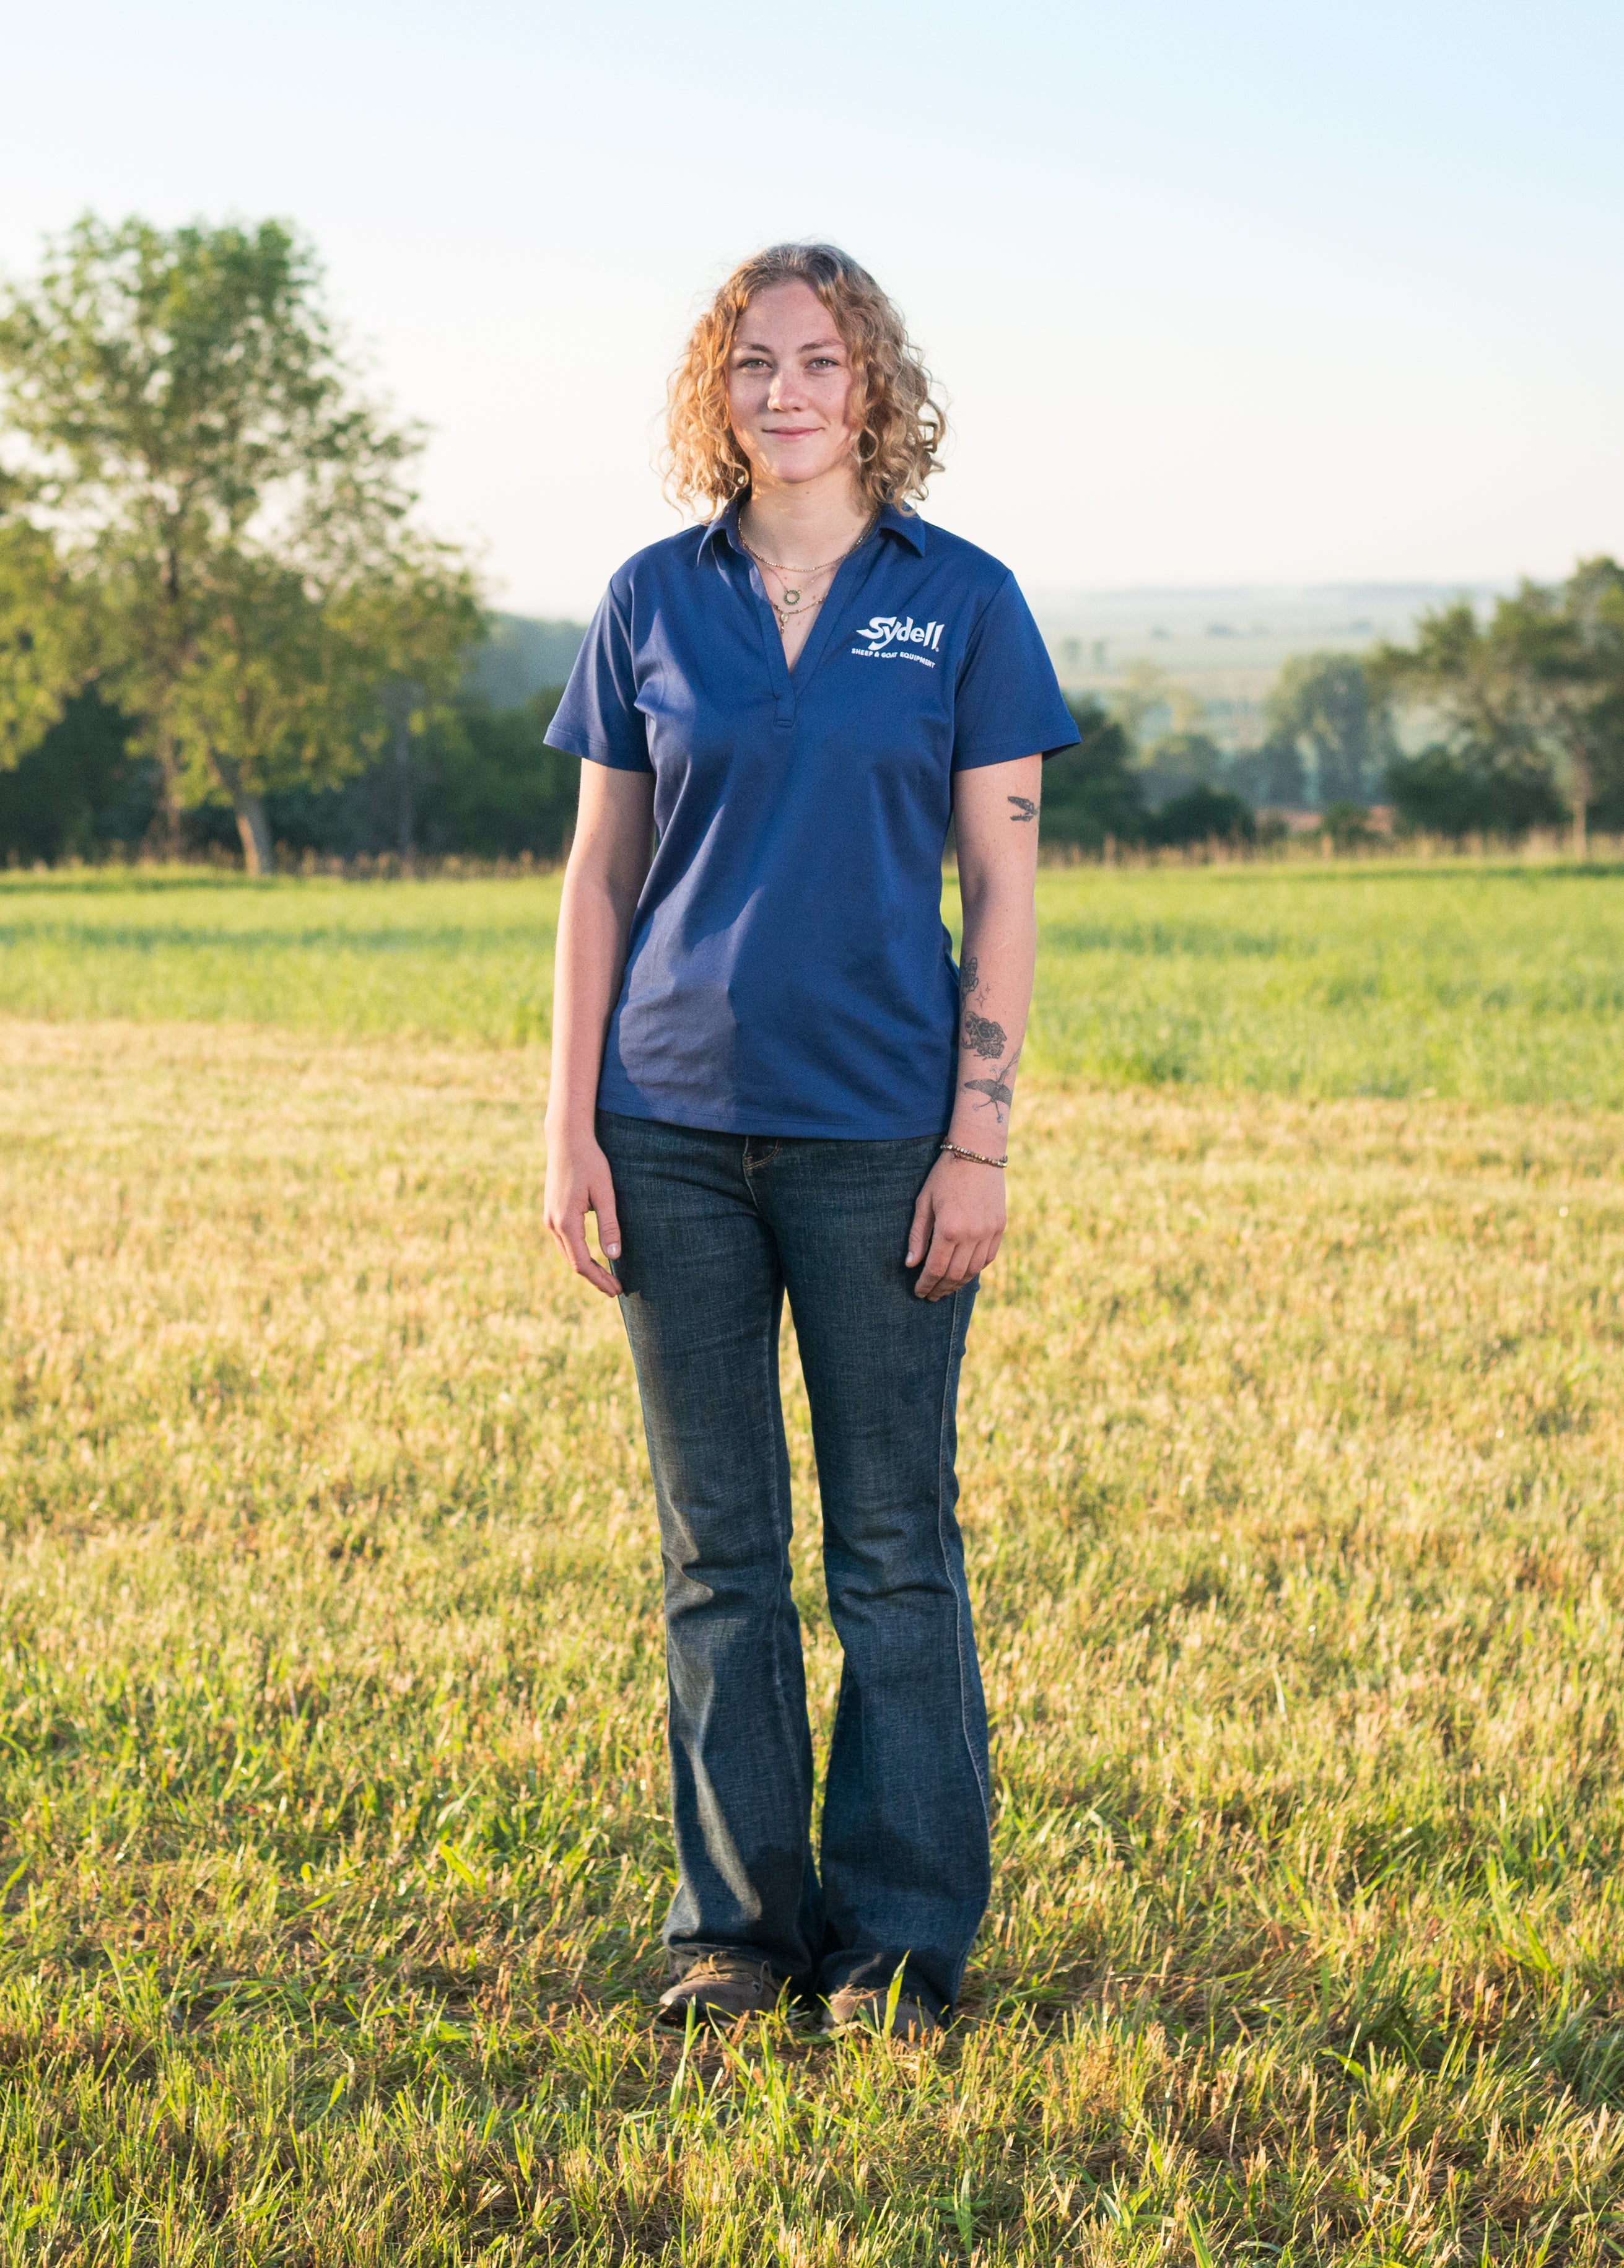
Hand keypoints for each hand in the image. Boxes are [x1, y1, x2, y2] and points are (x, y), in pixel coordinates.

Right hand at [543, 1125, 622, 1296]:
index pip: (581, 1263)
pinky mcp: (551, 1212)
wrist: (566, 1140)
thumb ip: (609, 1225)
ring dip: (585, 1267)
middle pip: (573, 1262)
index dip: (599, 1279)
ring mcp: (549, 1218)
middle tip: (615, 1290)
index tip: (616, 1290)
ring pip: (567, 1253)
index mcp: (566, 1222)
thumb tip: (614, 1257)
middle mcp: (552, 1223)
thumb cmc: (590, 1163)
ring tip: (606, 1278)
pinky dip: (578, 1254)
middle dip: (594, 1278)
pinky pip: (564, 1241)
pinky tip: (592, 1257)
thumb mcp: (605, 1193)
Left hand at [906, 1152, 1005, 1300]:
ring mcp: (989, 1233)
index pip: (935, 1269)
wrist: (978, 1153)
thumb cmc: (945, 1175)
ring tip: (945, 1288)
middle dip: (940, 1289)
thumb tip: (911, 1265)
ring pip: (973, 1270)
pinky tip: (964, 1272)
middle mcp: (972, 1235)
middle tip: (930, 1296)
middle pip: (954, 1275)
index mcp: (949, 1229)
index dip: (925, 1284)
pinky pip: (988, 1258)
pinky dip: (975, 1269)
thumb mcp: (924, 1202)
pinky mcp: (1000, 1228)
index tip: (918, 1292)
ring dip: (957, 1283)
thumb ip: (918, 1236)